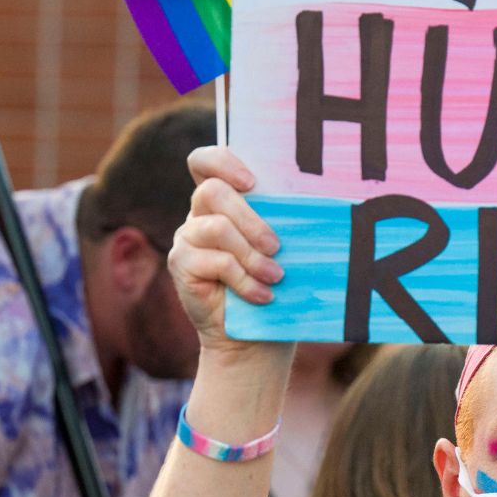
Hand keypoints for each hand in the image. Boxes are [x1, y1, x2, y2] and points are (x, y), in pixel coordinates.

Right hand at [168, 146, 283, 352]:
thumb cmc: (275, 282)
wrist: (256, 334)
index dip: (223, 161)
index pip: (205, 161)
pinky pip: (216, 261)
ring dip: (251, 254)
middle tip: (276, 246)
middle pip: (212, 191)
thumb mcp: (280, 245)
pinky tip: (261, 295)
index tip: (252, 182)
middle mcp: (199, 213)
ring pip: (216, 227)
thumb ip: (281, 217)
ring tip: (275, 276)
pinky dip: (244, 279)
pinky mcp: (182, 264)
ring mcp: (187, 238)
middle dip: (250, 219)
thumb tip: (314, 199)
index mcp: (224, 199)